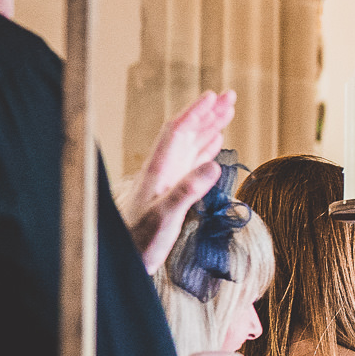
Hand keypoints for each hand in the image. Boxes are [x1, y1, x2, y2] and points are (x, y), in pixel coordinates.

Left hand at [122, 91, 236, 273]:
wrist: (125, 259)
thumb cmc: (141, 242)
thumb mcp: (166, 217)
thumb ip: (187, 190)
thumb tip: (214, 164)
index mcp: (159, 170)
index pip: (178, 132)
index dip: (196, 113)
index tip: (214, 96)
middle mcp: (163, 170)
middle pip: (186, 132)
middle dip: (208, 113)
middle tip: (230, 96)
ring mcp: (168, 179)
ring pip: (191, 144)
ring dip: (209, 126)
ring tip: (227, 112)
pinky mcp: (173, 191)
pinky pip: (193, 161)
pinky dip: (206, 148)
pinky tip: (215, 142)